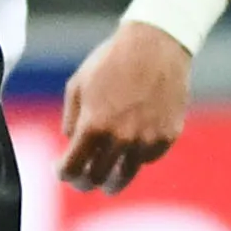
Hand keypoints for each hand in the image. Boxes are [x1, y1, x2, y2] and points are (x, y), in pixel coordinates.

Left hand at [53, 22, 196, 193]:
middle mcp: (120, 138)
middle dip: (85, 182)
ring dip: (113, 181)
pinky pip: (148, 158)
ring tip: (109, 185)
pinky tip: (132, 151)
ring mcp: (146, 140)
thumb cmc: (111, 61)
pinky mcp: (167, 137)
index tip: (62, 172)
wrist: (156, 46)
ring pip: (125, 175)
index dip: (64, 174)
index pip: (72, 168)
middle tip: (83, 182)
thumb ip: (71, 119)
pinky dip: (137, 158)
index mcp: (93, 126)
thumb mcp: (78, 85)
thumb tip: (72, 143)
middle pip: (98, 178)